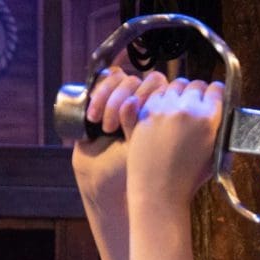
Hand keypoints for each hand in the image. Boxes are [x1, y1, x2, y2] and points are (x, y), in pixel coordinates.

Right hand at [71, 66, 168, 207]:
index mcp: (166, 113)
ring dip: (107, 101)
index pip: (160, 87)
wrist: (105, 180)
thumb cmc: (133, 170)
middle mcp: (148, 102)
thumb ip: (140, 126)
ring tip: (104, 127)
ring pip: (120, 79)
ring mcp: (128, 97)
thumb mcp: (143, 150)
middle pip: (138, 80)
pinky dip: (98, 95)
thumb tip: (131, 102)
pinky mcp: (107, 95)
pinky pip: (105, 79)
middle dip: (120, 103)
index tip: (133, 124)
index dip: (145, 100)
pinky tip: (92, 118)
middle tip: (112, 129)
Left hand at [126, 79, 224, 204]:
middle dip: (197, 93)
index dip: (216, 94)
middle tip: (195, 105)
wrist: (159, 189)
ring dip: (179, 94)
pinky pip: (156, 95)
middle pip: (195, 84)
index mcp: (209, 118)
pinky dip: (161, 100)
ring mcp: (164, 108)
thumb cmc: (189, 178)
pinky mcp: (146, 112)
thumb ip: (219, 131)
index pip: (216, 89)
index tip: (213, 99)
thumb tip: (222, 114)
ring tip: (178, 109)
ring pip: (175, 86)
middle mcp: (187, 108)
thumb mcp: (215, 155)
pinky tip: (163, 114)